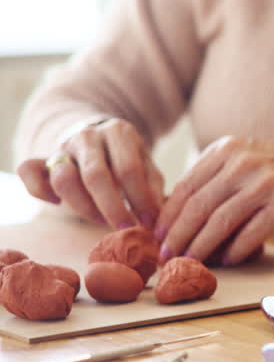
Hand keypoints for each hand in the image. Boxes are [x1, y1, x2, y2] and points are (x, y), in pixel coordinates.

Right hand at [17, 117, 165, 229]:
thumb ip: (152, 185)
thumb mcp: (146, 162)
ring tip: (102, 220)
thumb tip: (156, 216)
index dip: (140, 200)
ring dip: (83, 207)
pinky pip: (29, 172)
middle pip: (95, 176)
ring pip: (63, 179)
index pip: (129, 169)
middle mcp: (88, 136)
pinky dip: (40, 191)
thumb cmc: (127, 156)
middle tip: (125, 229)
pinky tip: (57, 204)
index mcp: (119, 133)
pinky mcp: (42, 159)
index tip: (149, 223)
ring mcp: (62, 146)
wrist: (97, 133)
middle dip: (112, 208)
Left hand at [155, 136, 273, 264]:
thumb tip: (175, 216)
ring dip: (202, 247)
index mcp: (228, 148)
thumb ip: (214, 177)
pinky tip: (229, 260)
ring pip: (221, 221)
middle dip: (178, 236)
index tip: (157, 238)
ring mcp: (267, 183)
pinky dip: (236, 250)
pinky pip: (252, 233)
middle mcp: (245, 162)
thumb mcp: (246, 158)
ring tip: (191, 262)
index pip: (186, 186)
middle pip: (198, 205)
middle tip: (166, 257)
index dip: (168, 216)